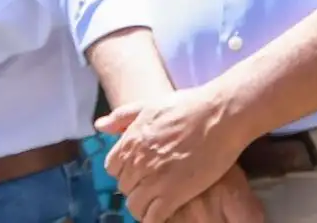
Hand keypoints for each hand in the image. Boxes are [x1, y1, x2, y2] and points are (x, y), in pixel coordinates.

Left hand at [99, 86, 247, 220]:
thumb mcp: (147, 105)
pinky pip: (154, 216)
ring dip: (143, 207)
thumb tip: (100, 126)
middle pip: (124, 187)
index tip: (137, 173)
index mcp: (129, 142)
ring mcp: (154, 179)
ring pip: (135, 205)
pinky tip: (164, 215)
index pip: (112, 168)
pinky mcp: (174, 193)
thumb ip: (121, 117)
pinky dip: (154, 219)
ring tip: (155, 205)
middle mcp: (137, 161)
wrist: (216, 116)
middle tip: (150, 189)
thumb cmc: (185, 107)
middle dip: (135, 188)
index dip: (124, 172)